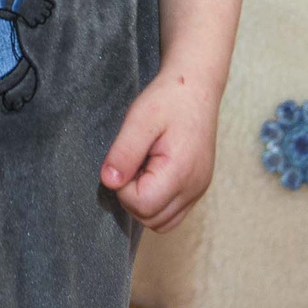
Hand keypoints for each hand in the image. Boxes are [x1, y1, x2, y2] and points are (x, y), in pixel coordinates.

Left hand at [100, 71, 220, 231]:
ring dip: (144, 202)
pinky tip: (153, 173)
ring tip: (143, 166)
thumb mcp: (139, 119)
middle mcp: (194, 187)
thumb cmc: (169, 98)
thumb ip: (124, 153)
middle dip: (132, 196)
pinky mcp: (198, 187)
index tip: (126, 159)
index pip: (141, 205)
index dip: (123, 187)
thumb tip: (109, 182)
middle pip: (150, 218)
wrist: (197, 86)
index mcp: (181, 172)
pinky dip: (158, 202)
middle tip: (133, 161)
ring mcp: (198, 190)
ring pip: (161, 221)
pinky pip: (173, 213)